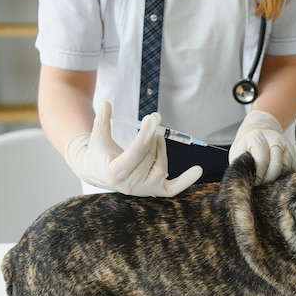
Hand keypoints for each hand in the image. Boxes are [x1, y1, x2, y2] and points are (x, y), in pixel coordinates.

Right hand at [64, 102, 201, 196]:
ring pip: (161, 167)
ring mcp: (144, 190)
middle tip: (152, 122)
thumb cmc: (100, 154)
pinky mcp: (154, 191)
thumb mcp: (97, 138)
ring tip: (157, 137)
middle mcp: (130, 185)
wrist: (100, 174)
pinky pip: (173, 188)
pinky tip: (198, 170)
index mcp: (115, 173)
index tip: (154, 118)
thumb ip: (101, 121)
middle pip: (148, 158)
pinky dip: (186, 180)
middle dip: (151, 138)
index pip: (135, 153)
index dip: (145, 134)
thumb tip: (106, 104)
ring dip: (161, 149)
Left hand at [229, 110, 295, 183]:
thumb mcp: (237, 153)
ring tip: (267, 181)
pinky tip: (276, 177)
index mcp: (256, 137)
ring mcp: (285, 144)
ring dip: (277, 178)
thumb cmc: (246, 147)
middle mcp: (273, 138)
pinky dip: (285, 175)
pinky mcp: (292, 151)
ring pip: (286, 167)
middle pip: (276, 164)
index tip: (254, 182)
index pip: (262, 160)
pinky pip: (292, 168)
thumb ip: (240, 165)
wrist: (259, 133)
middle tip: (261, 184)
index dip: (258, 175)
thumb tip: (244, 180)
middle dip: (268, 179)